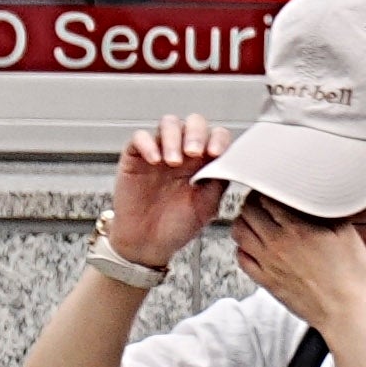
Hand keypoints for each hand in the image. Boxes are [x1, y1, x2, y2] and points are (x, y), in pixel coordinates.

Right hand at [106, 115, 229, 270]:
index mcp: (203, 162)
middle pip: (193, 122)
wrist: (148, 243)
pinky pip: (140, 138)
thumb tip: (230, 162)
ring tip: (173, 161)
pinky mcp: (135, 157)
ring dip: (173, 138)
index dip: (218, 139)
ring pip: (168, 124)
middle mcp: (182, 152)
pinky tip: (154, 161)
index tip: (216, 153)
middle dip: (196, 134)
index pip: (216, 135)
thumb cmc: (177, 226)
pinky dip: (148, 144)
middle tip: (193, 154)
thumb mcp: (207, 206)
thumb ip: (219, 181)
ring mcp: (158, 152)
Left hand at [226, 199, 365, 356]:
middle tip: (261, 202)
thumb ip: (328, 212)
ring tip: (254, 220)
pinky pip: (240, 258)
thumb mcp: (347, 234)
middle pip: (247, 212)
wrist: (346, 311)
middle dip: (252, 202)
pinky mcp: (265, 281)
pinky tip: (253, 245)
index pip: (267, 198)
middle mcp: (277, 244)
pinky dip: (242, 247)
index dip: (267, 190)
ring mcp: (267, 263)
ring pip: (238, 233)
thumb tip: (318, 198)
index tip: (272, 190)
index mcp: (297, 229)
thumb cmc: (351, 276)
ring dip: (244, 222)